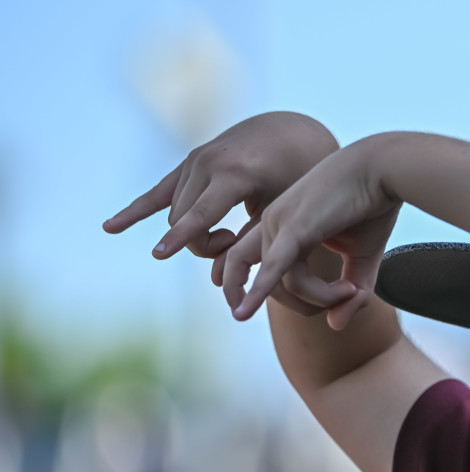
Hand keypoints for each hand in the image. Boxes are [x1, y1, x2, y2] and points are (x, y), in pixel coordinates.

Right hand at [103, 112, 357, 313]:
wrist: (293, 133)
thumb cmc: (300, 177)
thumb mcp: (288, 209)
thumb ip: (256, 242)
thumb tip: (220, 280)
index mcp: (235, 171)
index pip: (203, 212)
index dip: (185, 236)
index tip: (160, 254)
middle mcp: (209, 161)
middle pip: (185, 220)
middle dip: (204, 245)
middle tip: (236, 248)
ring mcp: (195, 160)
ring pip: (175, 213)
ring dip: (194, 235)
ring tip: (229, 237)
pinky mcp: (189, 165)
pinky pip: (159, 192)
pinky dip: (136, 210)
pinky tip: (109, 228)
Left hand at [221, 134, 402, 329]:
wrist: (384, 169)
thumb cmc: (374, 208)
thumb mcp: (363, 258)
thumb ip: (350, 294)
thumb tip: (335, 326)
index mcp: (282, 227)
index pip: (269, 278)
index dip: (298, 299)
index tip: (340, 300)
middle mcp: (272, 224)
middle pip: (271, 287)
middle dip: (304, 306)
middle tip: (342, 303)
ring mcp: (278, 224)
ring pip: (286, 285)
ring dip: (321, 298)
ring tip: (353, 290)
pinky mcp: (293, 227)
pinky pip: (274, 269)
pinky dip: (260, 292)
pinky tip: (244, 312)